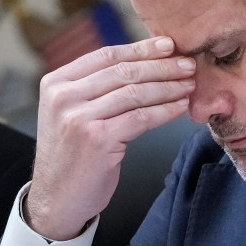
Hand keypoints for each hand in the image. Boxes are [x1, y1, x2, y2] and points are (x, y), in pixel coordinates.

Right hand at [25, 37, 194, 239]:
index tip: (168, 45)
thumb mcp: (70, 113)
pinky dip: (165, 110)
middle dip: (161, 66)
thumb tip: (140, 62)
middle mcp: (64, 97)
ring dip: (168, 86)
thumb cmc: (71, 156)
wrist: (56, 199)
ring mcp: (78, 118)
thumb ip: (93, 88)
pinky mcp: (98, 139)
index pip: (105, 56)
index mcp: (56, 83)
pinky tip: (180, 106)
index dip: (141, 49)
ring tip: (189, 84)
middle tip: (187, 64)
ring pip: (134, 93)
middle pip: (122, 71)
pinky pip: (141, 117)